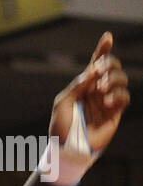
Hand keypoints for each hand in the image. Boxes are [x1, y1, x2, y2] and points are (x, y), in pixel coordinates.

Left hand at [50, 32, 129, 152]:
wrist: (67, 149)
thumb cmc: (60, 127)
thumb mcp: (61, 103)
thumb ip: (76, 87)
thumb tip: (91, 73)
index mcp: (84, 84)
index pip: (95, 63)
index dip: (103, 49)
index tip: (108, 36)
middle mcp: (97, 89)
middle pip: (112, 66)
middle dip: (108, 63)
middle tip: (98, 72)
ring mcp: (107, 101)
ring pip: (121, 79)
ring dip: (113, 79)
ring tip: (102, 89)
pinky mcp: (115, 114)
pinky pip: (124, 98)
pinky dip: (118, 95)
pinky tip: (106, 101)